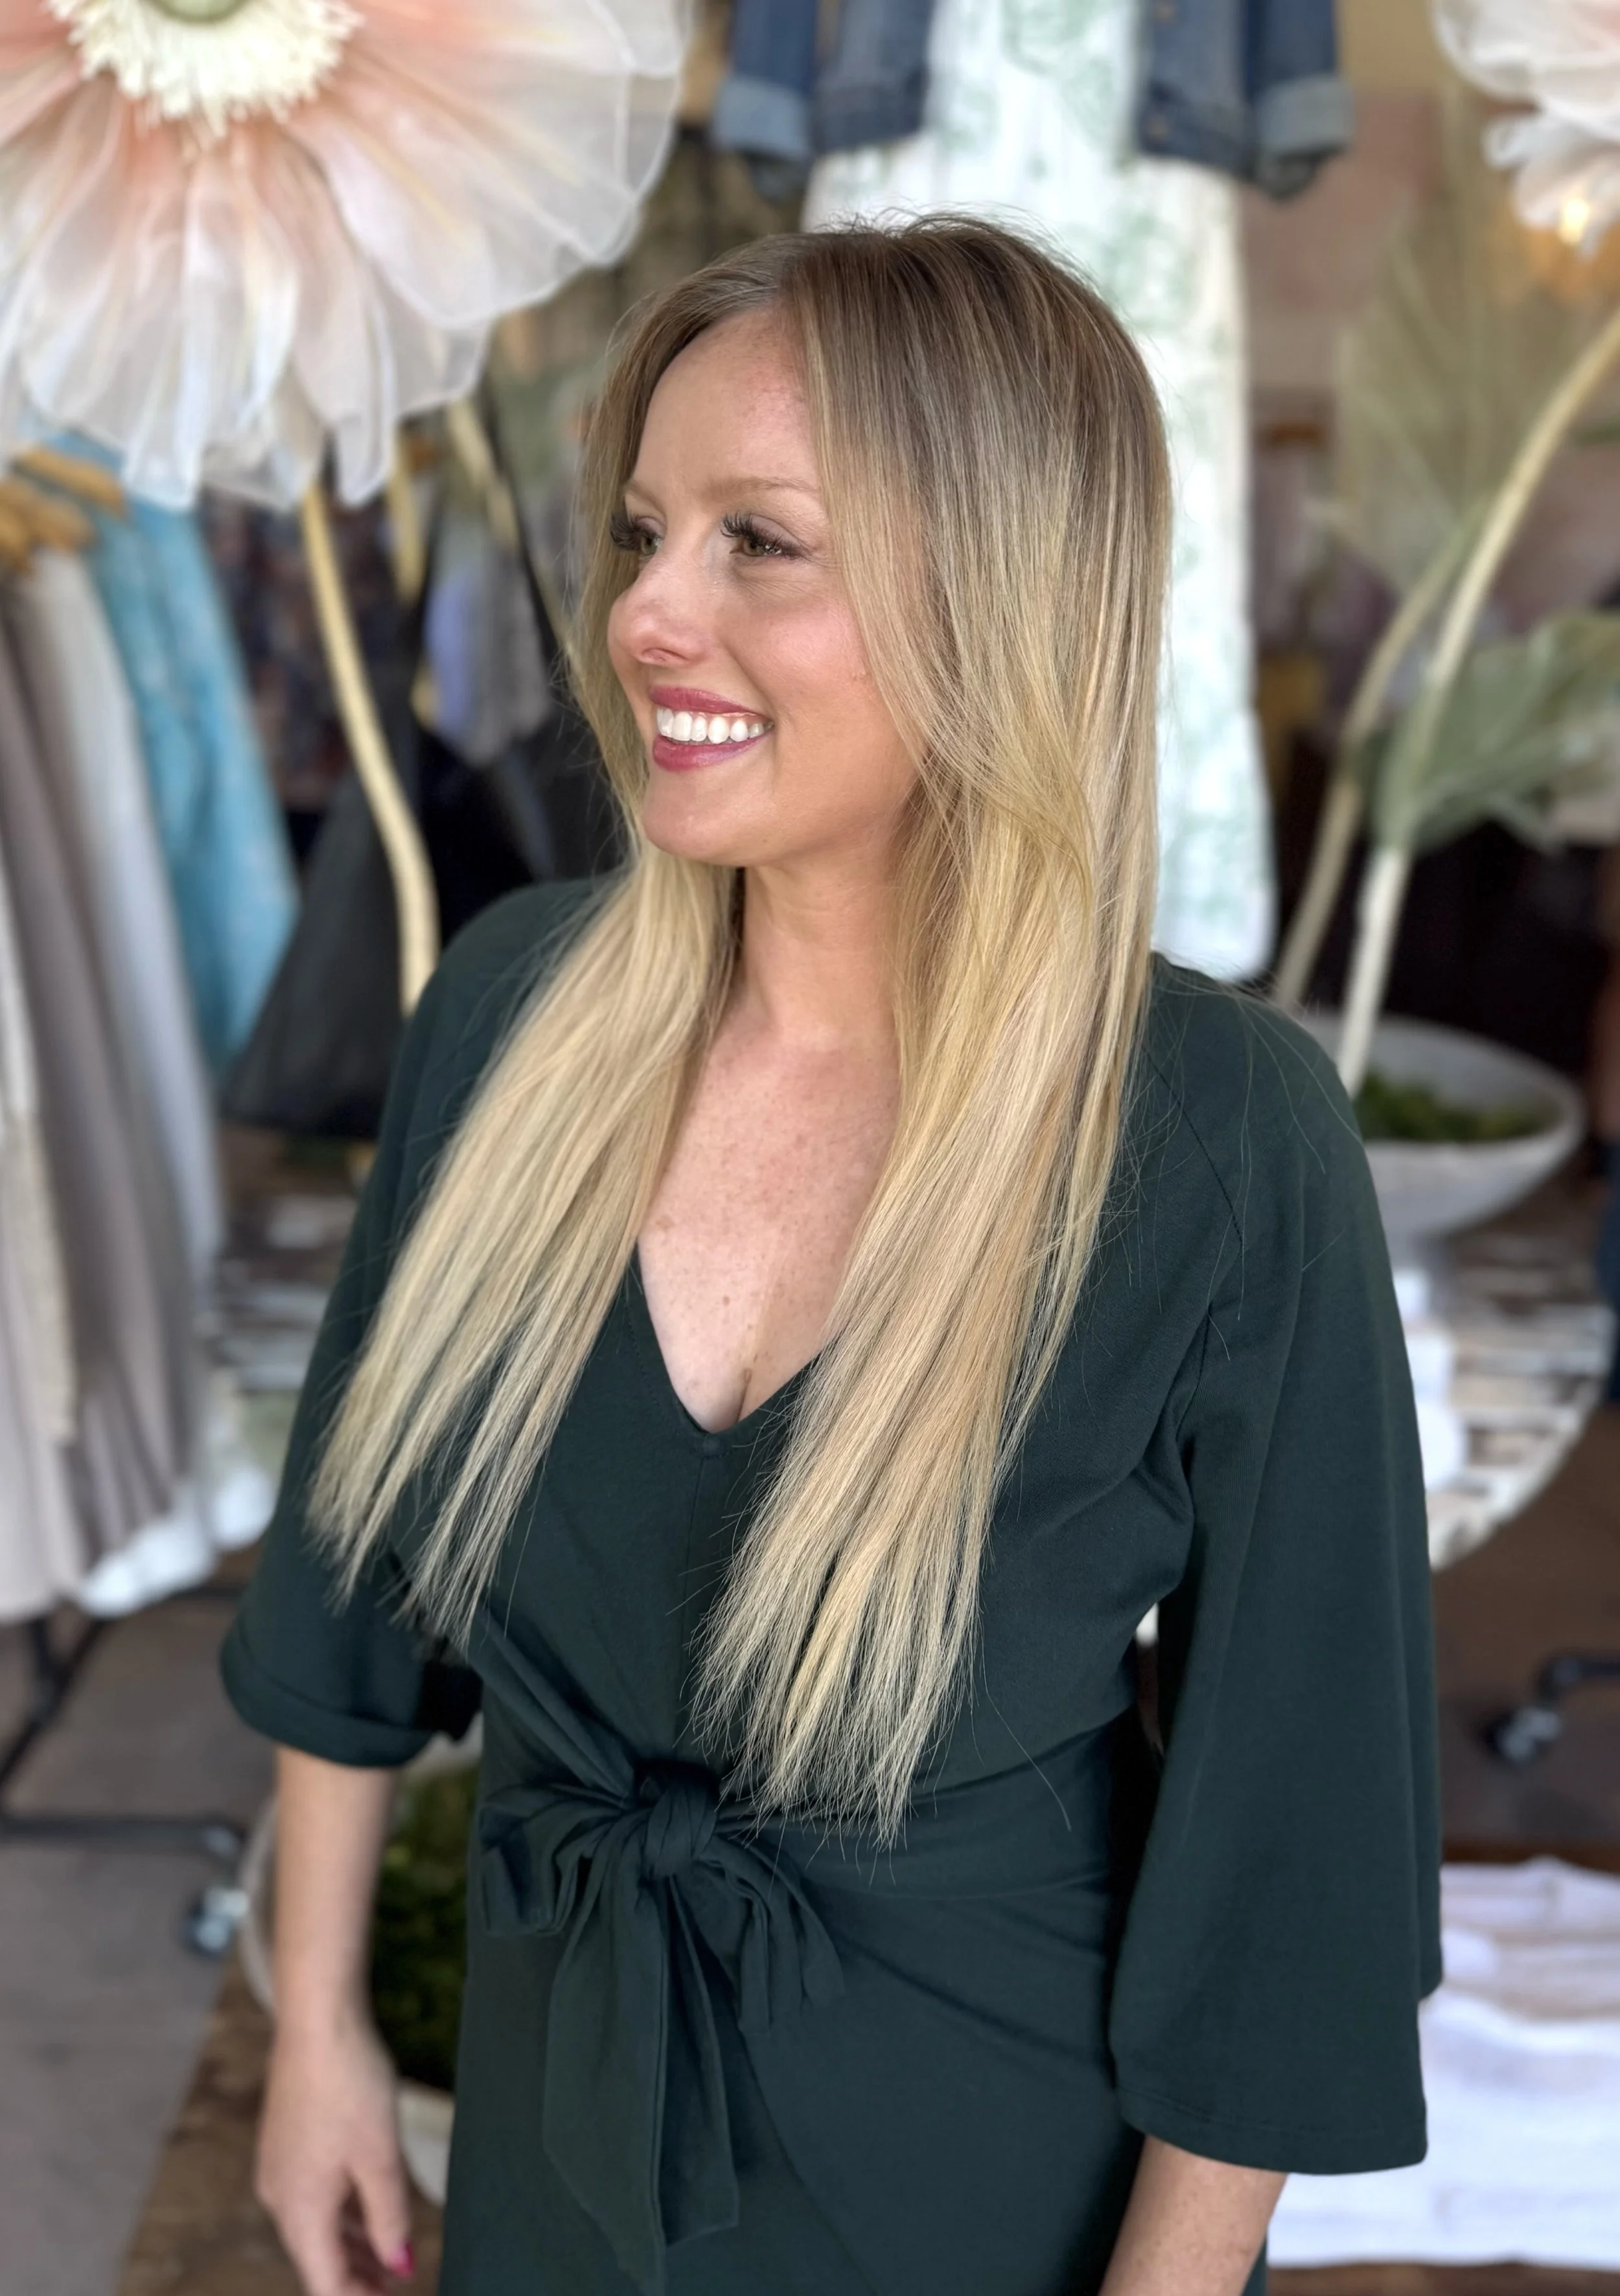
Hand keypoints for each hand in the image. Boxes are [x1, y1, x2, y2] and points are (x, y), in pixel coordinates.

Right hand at [255, 2005, 415, 2295]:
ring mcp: (281, 2168)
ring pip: (317, 2226)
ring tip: (389, 2261)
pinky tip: (369, 2212)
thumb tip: (399, 2265)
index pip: (325, 2283)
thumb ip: (389, 2218)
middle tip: (395, 2287)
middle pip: (318, 2258)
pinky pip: (314, 2196)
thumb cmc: (350, 2084)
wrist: (317, 2019)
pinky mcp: (288, 2142)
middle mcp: (282, 2197)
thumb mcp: (380, 2157)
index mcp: (300, 2210)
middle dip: (355, 2280)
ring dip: (351, 2247)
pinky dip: (342, 2213)